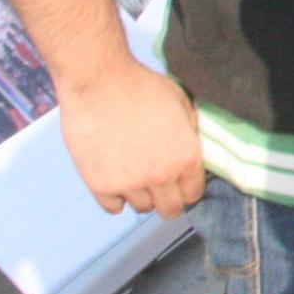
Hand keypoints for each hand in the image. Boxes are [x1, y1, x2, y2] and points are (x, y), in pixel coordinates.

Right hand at [58, 58, 204, 217]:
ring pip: (142, 208)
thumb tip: (193, 153)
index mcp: (187, 157)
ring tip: (135, 176)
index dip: (188, 189)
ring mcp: (129, 184)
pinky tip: (116, 180)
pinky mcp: (99, 185)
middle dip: (169, 200)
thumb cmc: (143, 88)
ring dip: (142, 196)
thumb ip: (190, 136)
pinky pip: (113, 207)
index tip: (181, 184)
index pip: (194, 194)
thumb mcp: (183, 106)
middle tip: (161, 187)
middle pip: (170, 209)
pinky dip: (116, 198)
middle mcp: (161, 177)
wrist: (100, 83)